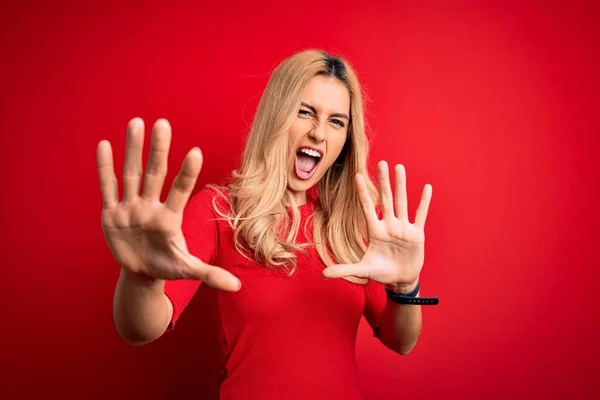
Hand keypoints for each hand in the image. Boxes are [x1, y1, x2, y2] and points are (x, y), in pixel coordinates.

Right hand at [96, 118, 240, 291]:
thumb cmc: (168, 265)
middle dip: (158, 149)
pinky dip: (105, 168)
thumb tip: (238, 288)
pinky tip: (105, 144)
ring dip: (132, 149)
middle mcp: (151, 207)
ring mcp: (131, 208)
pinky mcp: (112, 214)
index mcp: (170, 218)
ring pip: (131, 174)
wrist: (142, 272)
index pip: (180, 191)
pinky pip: (108, 187)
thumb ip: (211, 275)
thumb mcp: (188, 270)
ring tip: (136, 122)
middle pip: (154, 174)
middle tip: (162, 122)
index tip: (196, 152)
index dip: (187, 173)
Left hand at [322, 161, 431, 291]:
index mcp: (374, 231)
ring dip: (401, 185)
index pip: (366, 207)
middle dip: (383, 181)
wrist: (400, 280)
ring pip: (402, 202)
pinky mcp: (416, 234)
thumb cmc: (380, 273)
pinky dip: (424, 202)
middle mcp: (388, 225)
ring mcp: (403, 228)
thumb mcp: (362, 270)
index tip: (356, 175)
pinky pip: (420, 215)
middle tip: (381, 162)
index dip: (362, 192)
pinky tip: (426, 188)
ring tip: (399, 167)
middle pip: (385, 198)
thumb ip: (344, 270)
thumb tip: (323, 274)